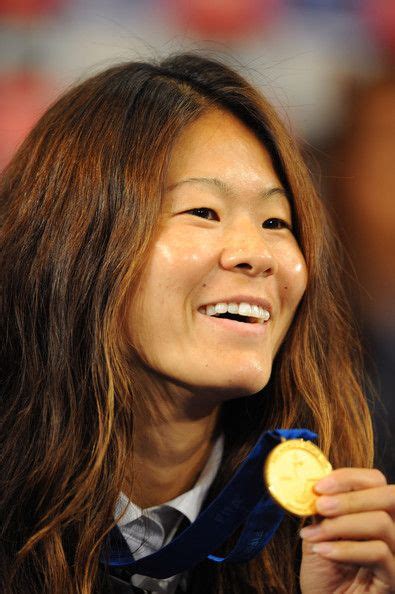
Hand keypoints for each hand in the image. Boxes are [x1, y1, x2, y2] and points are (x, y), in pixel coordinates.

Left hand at [299, 468, 394, 592]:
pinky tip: (322, 551)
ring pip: (382, 522)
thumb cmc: (323, 574)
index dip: (348, 478)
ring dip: (342, 524)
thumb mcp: (318, 533)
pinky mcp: (394, 578)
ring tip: (315, 534)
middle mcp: (392, 530)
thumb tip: (313, 484)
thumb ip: (321, 510)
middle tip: (321, 505)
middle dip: (351, 497)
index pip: (375, 481)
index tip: (319, 486)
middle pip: (389, 496)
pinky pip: (378, 552)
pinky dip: (345, 548)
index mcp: (375, 513)